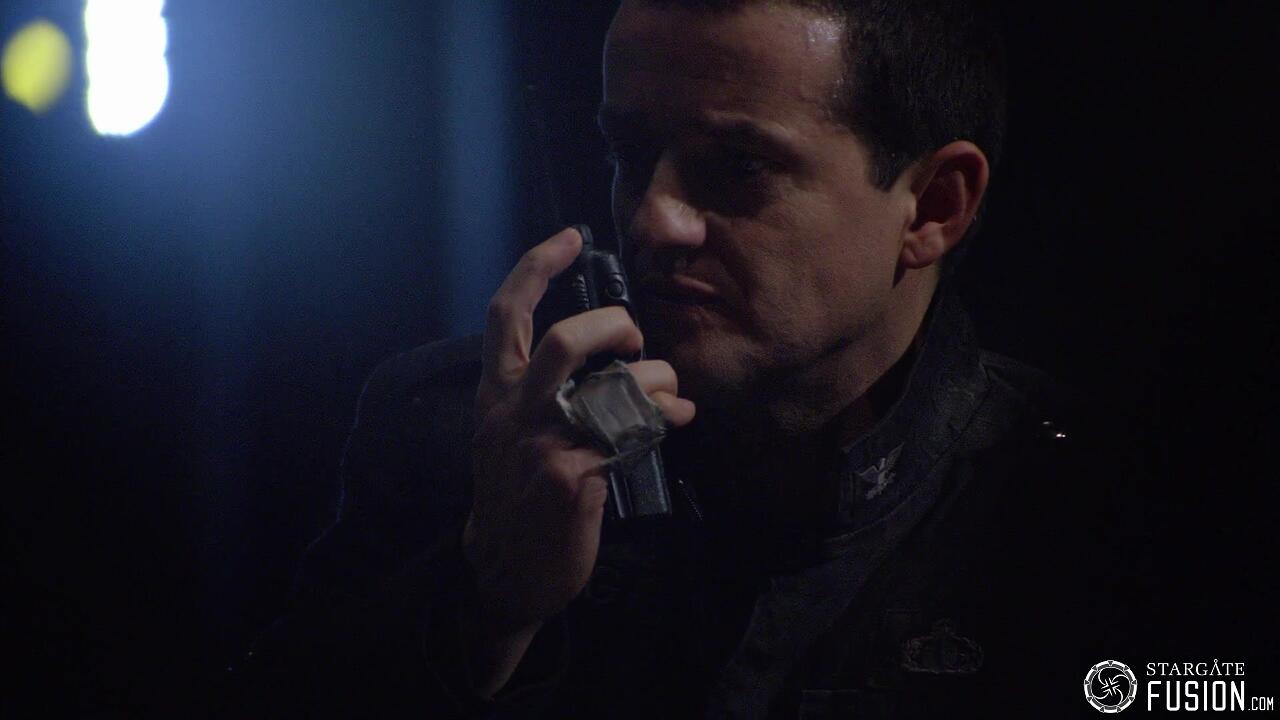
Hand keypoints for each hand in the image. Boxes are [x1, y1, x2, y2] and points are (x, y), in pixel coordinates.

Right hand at [460, 227, 694, 693]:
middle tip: (635, 340)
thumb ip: (556, 394)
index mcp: (496, 393)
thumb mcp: (513, 436)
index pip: (506, 314)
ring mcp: (545, 445)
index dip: (537, 267)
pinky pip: (631, 433)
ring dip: (656, 383)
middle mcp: (515, 411)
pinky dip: (664, 420)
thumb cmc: (517, 496)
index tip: (570, 237)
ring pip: (611, 389)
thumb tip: (623, 365)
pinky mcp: (575, 478)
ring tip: (671, 396)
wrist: (505, 571)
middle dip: (614, 327)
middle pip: (566, 341)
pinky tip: (678, 421)